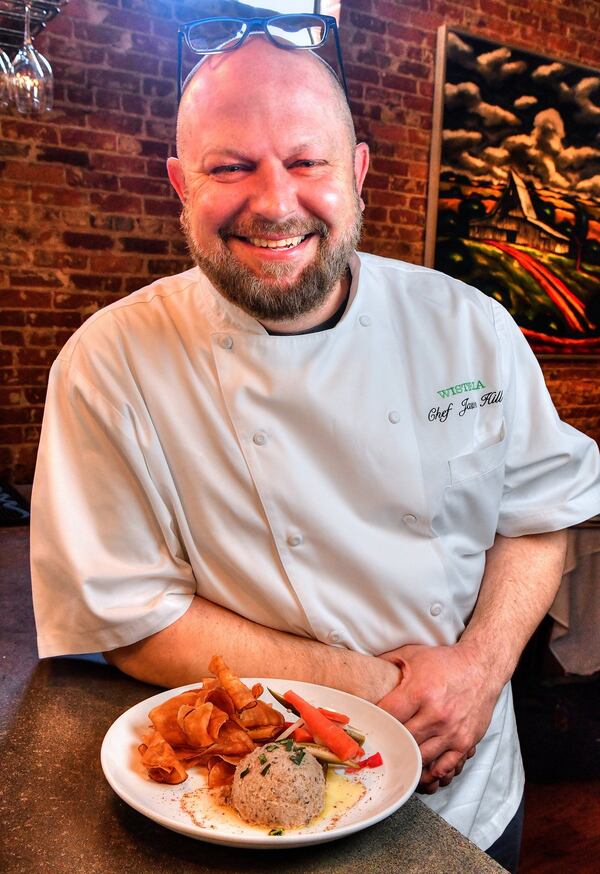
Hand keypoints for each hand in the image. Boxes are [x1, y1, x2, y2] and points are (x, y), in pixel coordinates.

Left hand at [376, 642, 501, 791]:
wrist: (481, 667)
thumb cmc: (445, 661)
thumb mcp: (412, 654)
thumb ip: (387, 662)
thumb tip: (364, 670)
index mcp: (419, 691)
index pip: (388, 716)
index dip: (376, 722)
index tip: (368, 727)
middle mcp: (436, 713)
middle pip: (403, 740)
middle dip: (389, 744)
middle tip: (378, 748)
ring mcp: (451, 730)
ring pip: (421, 758)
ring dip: (408, 762)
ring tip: (396, 762)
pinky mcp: (465, 741)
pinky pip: (445, 766)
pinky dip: (431, 773)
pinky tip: (421, 771)